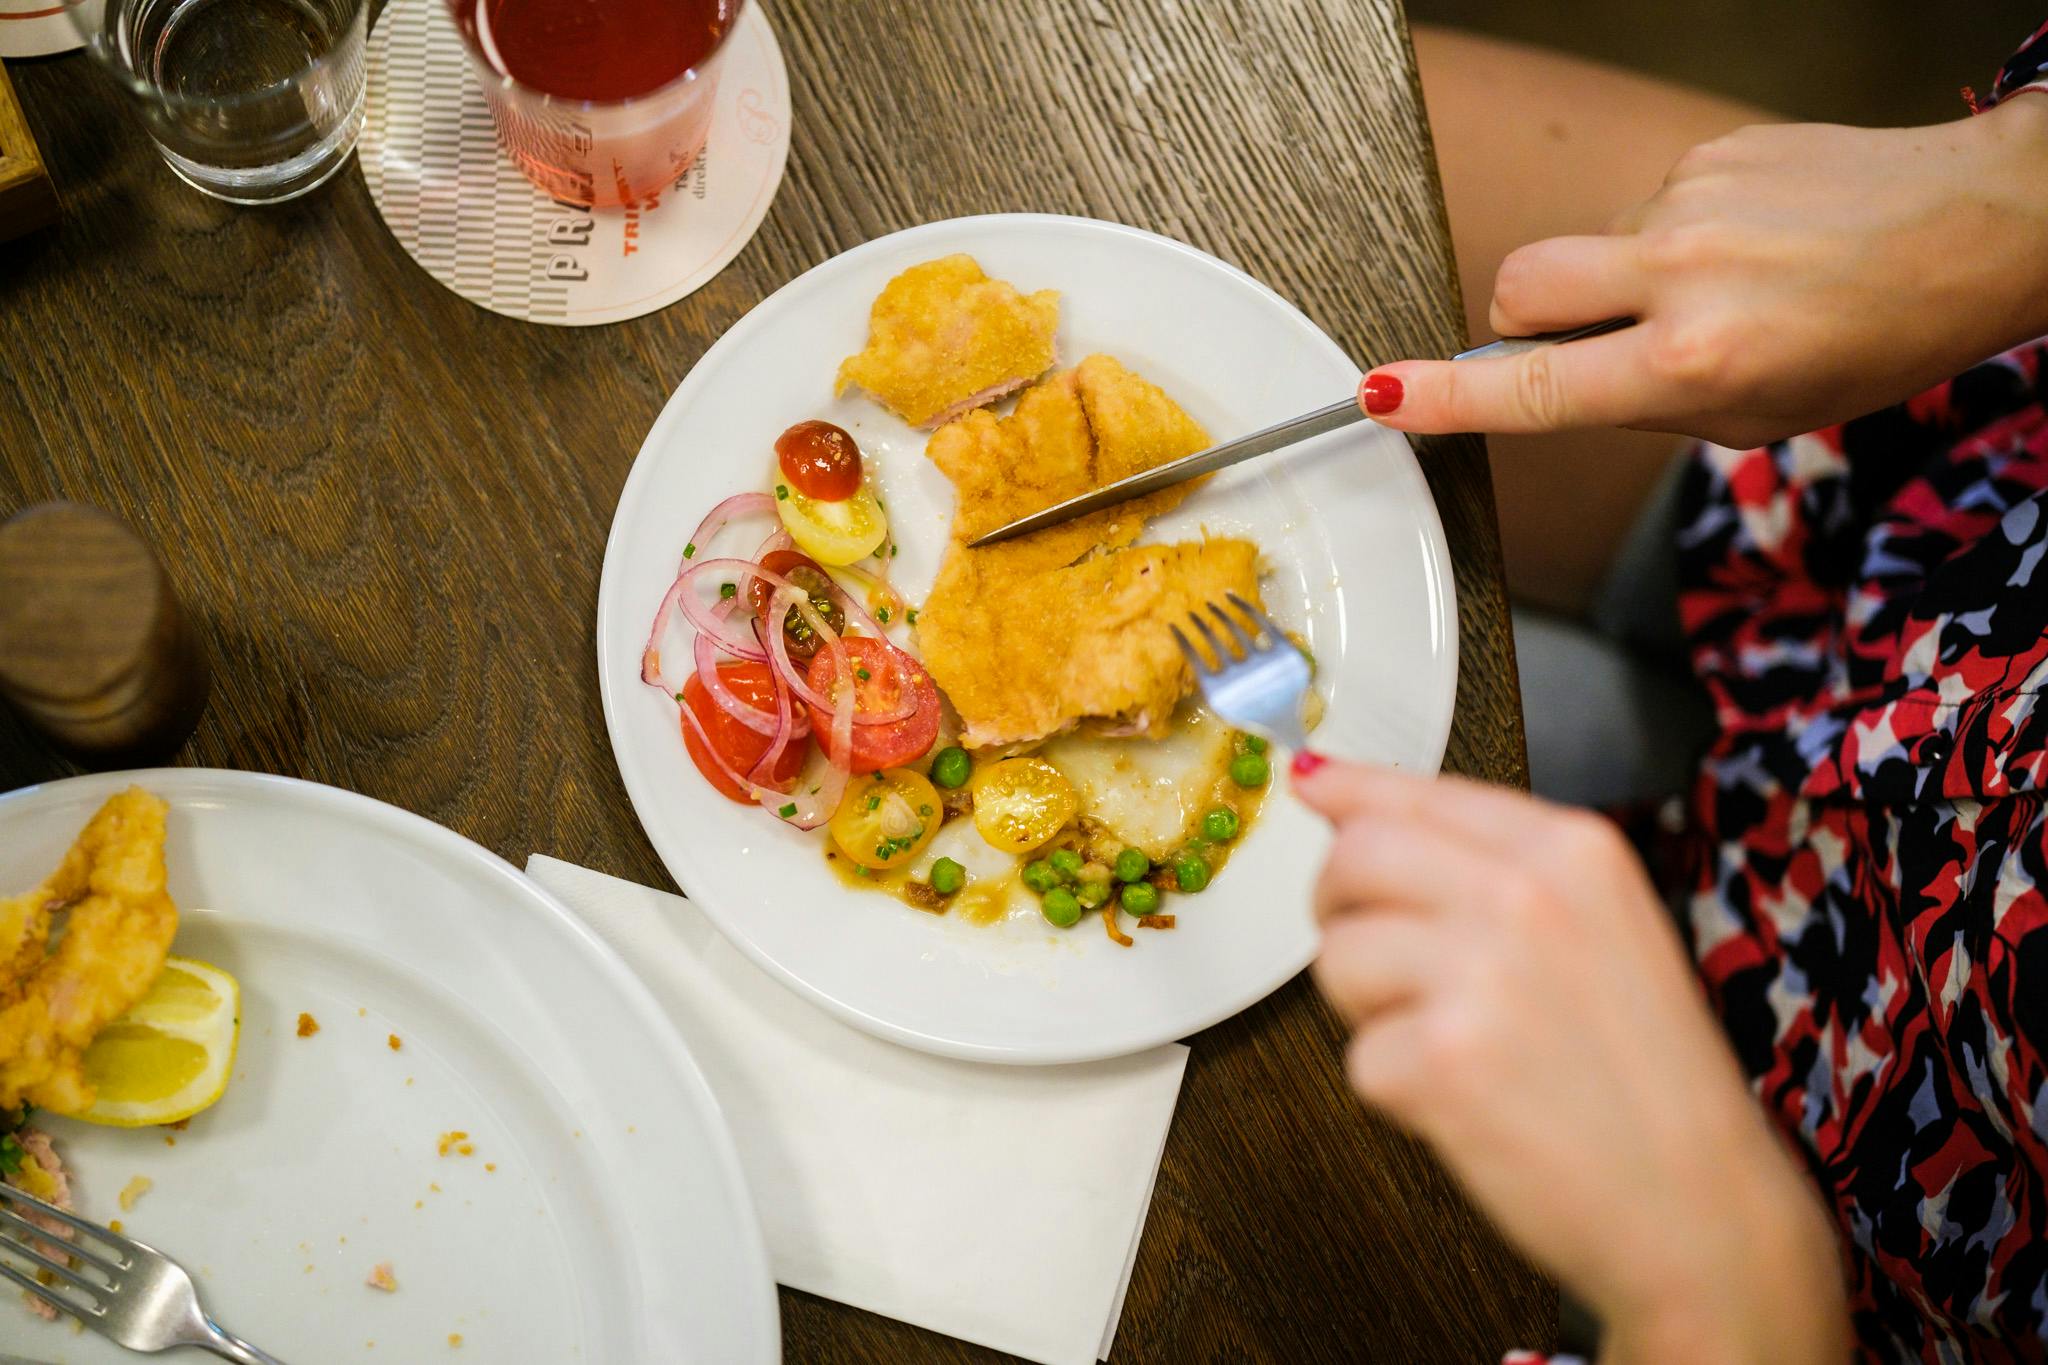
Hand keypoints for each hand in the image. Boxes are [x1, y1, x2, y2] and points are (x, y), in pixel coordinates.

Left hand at [1295, 757, 1847, 1363]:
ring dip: (1371, 1008)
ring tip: (1455, 1045)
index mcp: (1574, 850)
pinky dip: (1398, 1091)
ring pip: (1338, 956)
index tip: (1311, 784)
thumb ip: (1493, 865)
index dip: (1351, 790)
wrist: (1705, 1209)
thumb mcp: (1608, 927)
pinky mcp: (1441, 1060)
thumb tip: (1353, 806)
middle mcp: (1524, 895)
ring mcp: (1480, 974)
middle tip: (1379, 957)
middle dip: (1342, 908)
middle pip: (1354, 858)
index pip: (1418, 792)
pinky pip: (1358, 1056)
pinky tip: (1471, 1105)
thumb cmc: (1651, 1078)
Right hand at [1358, 95, 2047, 446]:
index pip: (1535, 388)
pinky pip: (1645, 209)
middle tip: (1587, 342)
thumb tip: (1559, 381)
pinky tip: (1744, 248)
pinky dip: (1672, 240)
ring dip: (1622, 281)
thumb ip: (1647, 404)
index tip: (1384, 396)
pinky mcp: (1709, 153)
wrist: (1976, 227)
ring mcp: (1692, 201)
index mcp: (1697, 361)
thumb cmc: (1878, 336)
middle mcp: (1684, 275)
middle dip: (1523, 323)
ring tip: (1720, 291)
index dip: (1446, 399)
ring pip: (1590, 251)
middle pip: (1520, 289)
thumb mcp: (1759, 415)